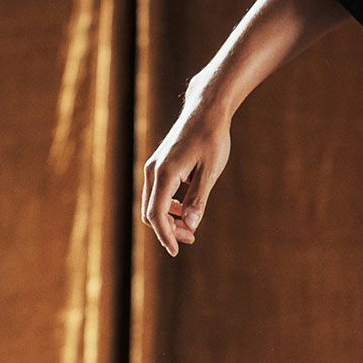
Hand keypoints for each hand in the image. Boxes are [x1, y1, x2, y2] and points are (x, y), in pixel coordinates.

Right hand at [141, 95, 232, 256]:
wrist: (205, 110)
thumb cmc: (211, 139)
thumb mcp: (210, 171)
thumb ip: (199, 199)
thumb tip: (191, 224)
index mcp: (164, 174)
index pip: (157, 214)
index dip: (165, 235)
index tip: (175, 251)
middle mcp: (153, 171)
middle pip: (151, 212)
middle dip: (168, 229)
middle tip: (191, 238)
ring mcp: (154, 167)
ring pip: (153, 203)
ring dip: (168, 219)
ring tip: (191, 227)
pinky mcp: (159, 165)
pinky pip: (157, 193)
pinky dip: (168, 206)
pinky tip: (186, 209)